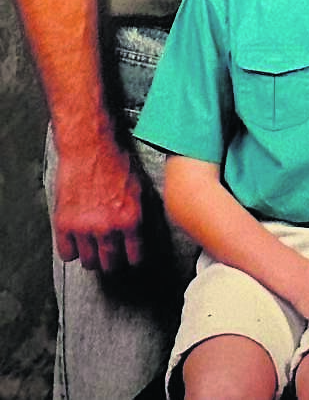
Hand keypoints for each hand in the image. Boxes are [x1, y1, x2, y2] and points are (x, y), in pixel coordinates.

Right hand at [53, 139, 142, 270]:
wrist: (89, 146)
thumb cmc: (115, 160)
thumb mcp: (140, 187)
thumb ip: (140, 213)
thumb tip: (143, 231)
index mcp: (130, 219)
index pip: (134, 256)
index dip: (133, 258)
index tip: (130, 257)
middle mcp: (108, 228)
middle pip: (110, 263)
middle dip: (112, 261)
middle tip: (111, 255)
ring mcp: (84, 228)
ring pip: (88, 262)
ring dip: (92, 258)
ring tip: (94, 250)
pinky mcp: (64, 224)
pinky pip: (66, 253)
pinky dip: (72, 251)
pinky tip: (77, 242)